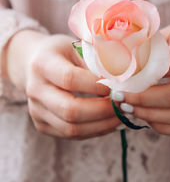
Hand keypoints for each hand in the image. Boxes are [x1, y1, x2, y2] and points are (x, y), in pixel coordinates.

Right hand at [4, 30, 119, 138]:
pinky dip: (94, 130)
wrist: (34, 63)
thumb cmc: (62, 52)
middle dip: (103, 111)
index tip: (118, 86)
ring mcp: (36, 110)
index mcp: (43, 64)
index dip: (97, 86)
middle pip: (70, 110)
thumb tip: (121, 82)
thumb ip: (96, 62)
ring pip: (71, 128)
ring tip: (121, 117)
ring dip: (102, 125)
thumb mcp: (77, 47)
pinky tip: (110, 123)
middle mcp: (35, 90)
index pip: (71, 79)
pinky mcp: (42, 124)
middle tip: (124, 106)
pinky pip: (71, 134)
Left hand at [124, 20, 169, 135]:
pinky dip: (163, 127)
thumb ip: (144, 48)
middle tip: (120, 99)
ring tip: (128, 109)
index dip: (145, 75)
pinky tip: (146, 118)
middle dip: (143, 101)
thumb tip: (116, 68)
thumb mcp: (164, 34)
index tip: (122, 81)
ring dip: (150, 116)